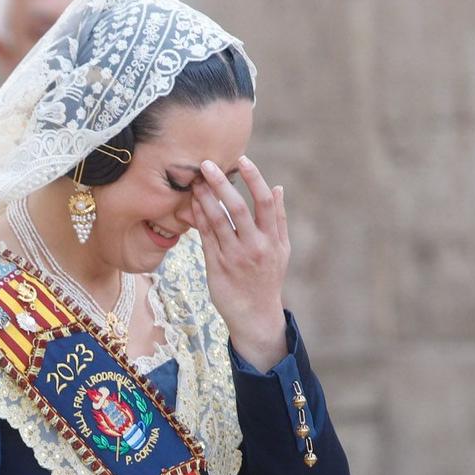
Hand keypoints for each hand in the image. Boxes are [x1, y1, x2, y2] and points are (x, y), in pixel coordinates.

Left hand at [186, 155, 289, 369]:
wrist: (255, 315)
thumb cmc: (267, 278)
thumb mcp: (281, 249)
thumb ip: (279, 218)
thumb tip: (278, 187)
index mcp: (273, 240)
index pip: (265, 202)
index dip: (254, 178)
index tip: (242, 159)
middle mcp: (255, 246)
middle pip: (238, 207)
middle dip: (222, 183)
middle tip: (207, 164)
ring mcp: (235, 257)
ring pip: (218, 221)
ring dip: (205, 198)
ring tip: (196, 180)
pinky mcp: (217, 267)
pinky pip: (206, 237)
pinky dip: (199, 218)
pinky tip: (192, 204)